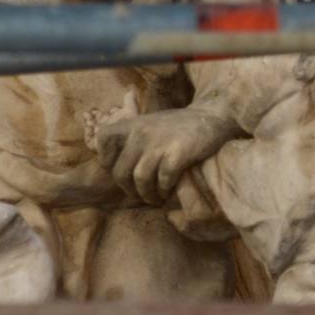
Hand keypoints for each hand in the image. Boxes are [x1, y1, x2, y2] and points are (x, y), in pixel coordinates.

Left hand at [94, 108, 239, 205]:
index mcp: (132, 124)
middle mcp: (141, 132)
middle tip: (140, 194)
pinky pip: (162, 181)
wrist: (211, 117)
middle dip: (129, 189)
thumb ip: (131, 139)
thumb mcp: (149, 124)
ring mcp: (158, 143)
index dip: (107, 160)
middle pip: (120, 172)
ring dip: (147, 195)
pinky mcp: (176, 153)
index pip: (103, 140)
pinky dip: (164, 190)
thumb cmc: (177, 127)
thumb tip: (114, 166)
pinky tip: (169, 190)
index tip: (120, 170)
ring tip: (155, 198)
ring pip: (140, 180)